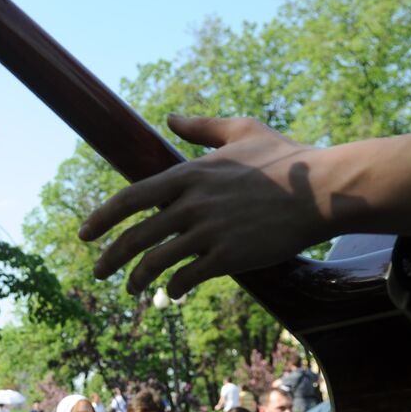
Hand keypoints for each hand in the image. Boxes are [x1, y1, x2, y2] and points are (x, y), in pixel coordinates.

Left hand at [80, 114, 337, 297]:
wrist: (326, 190)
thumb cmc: (287, 159)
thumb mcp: (243, 130)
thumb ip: (202, 128)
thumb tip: (169, 118)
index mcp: (189, 174)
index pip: (130, 198)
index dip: (102, 218)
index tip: (85, 235)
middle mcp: (193, 203)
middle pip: (136, 236)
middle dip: (111, 258)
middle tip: (98, 272)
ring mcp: (210, 231)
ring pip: (156, 262)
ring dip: (138, 279)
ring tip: (131, 289)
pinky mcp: (229, 256)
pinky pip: (188, 278)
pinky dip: (175, 289)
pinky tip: (174, 293)